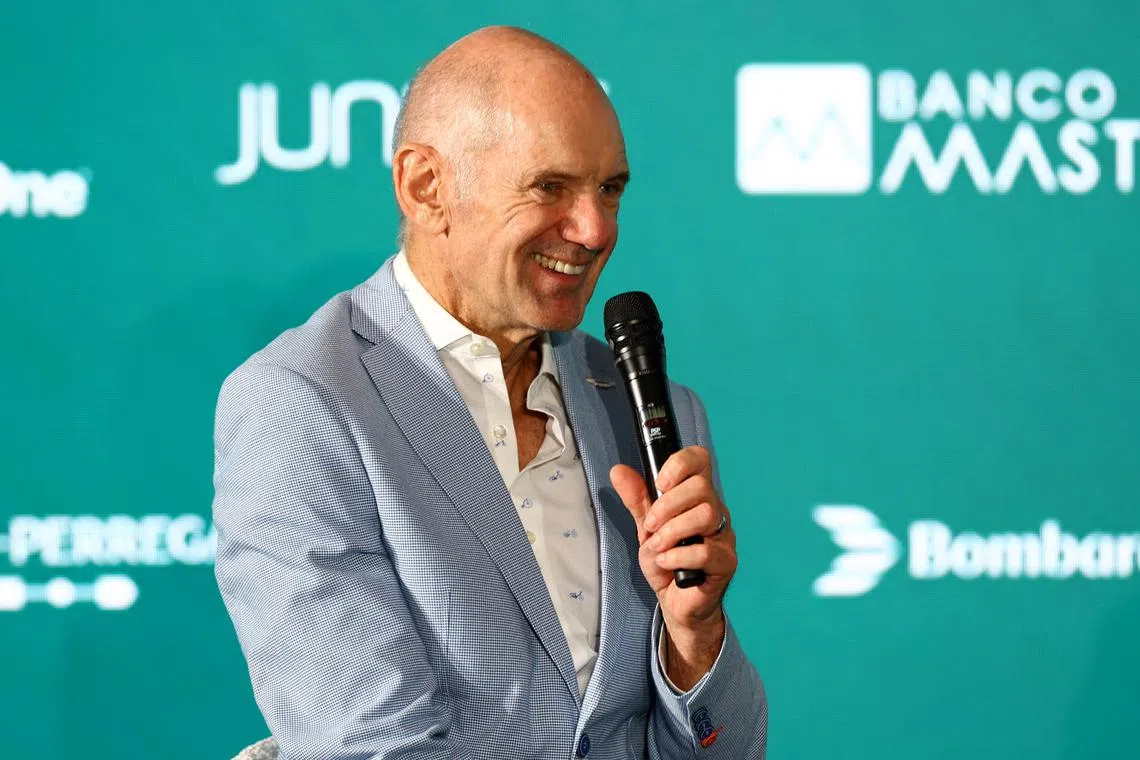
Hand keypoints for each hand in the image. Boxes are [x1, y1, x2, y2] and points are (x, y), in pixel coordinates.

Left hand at [610, 446, 736, 689]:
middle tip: (651, 527)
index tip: (660, 483)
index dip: (680, 464)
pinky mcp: (725, 563)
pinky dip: (677, 556)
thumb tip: (618, 471)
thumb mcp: (646, 527)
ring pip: (706, 515)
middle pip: (701, 487)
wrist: (676, 602)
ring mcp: (724, 537)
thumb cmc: (667, 561)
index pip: (700, 461)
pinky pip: (704, 551)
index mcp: (697, 497)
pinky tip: (666, 562)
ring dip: (672, 531)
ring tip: (658, 547)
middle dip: (667, 506)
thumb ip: (636, 499)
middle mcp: (716, 512)